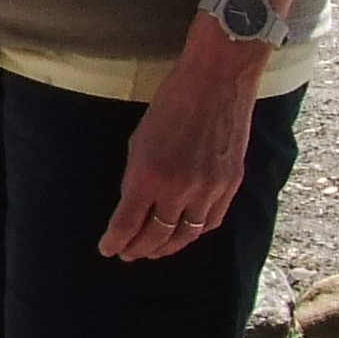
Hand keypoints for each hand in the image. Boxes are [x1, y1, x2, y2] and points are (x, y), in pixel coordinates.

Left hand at [101, 24, 261, 259]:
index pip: (128, 223)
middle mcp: (179, 189)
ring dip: (167, 247)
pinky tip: (184, 235)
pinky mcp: (231, 184)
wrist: (215, 84)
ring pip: (187, 234)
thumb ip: (137, 177)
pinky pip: (212, 220)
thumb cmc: (170, 105)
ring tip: (152, 251)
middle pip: (158, 235)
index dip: (116, 240)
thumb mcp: (139, 141)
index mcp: (148, 176)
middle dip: (139, 248)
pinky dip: (196, 232)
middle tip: (127, 254)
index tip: (107, 249)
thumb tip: (134, 205)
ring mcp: (209, 189)